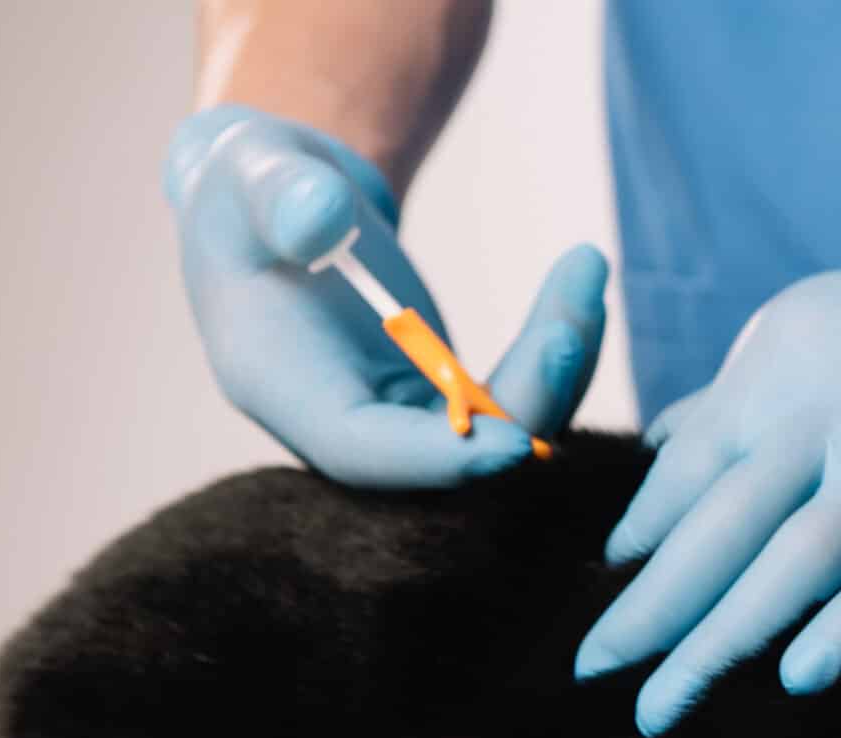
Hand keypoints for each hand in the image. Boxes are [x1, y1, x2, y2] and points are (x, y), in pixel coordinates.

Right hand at [164, 105, 605, 485]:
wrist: (282, 202)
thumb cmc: (258, 187)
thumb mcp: (256, 174)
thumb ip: (282, 197)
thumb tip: (319, 215)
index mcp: (282, 387)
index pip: (363, 454)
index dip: (439, 460)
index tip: (516, 444)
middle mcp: (344, 425)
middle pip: (451, 456)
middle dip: (524, 399)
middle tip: (571, 324)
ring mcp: (399, 421)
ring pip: (498, 431)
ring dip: (557, 367)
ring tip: (584, 270)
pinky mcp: (441, 402)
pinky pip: (514, 401)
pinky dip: (555, 355)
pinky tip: (579, 289)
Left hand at [575, 151, 840, 734]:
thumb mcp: (807, 329)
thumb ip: (732, 400)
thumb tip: (652, 452)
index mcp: (783, 368)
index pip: (692, 466)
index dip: (643, 528)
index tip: (603, 580)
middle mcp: (832, 414)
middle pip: (724, 524)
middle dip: (651, 605)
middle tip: (590, 668)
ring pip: (794, 562)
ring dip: (720, 640)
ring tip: (658, 705)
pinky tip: (796, 678)